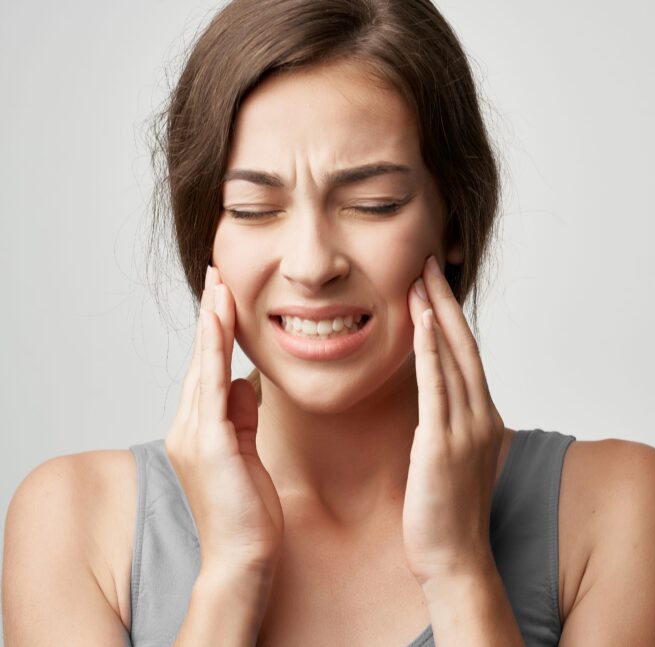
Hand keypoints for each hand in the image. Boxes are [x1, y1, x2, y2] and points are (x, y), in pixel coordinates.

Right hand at [164, 265, 284, 576]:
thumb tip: (243, 381)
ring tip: (220, 285)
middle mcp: (189, 426)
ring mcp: (194, 434)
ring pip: (203, 365)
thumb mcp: (248, 451)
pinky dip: (215, 352)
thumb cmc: (248, 510)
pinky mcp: (209, 444)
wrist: (243, 555)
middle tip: (218, 273)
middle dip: (211, 315)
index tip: (223, 295)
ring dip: (212, 323)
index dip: (215, 331)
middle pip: (200, 359)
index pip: (207, 368)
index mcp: (200, 428)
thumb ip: (242, 416)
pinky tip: (221, 324)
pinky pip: (211, 387)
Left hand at [402, 254, 505, 585]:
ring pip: (453, 356)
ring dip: (437, 312)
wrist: (455, 561)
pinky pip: (437, 387)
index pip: (466, 355)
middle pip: (464, 344)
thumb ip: (445, 428)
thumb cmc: (447, 517)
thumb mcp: (451, 462)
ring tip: (420, 276)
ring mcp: (465, 429)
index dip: (451, 316)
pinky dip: (432, 349)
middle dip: (445, 300)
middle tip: (428, 261)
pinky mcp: (442, 444)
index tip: (433, 284)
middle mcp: (480, 416)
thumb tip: (431, 408)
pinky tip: (423, 320)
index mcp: (481, 418)